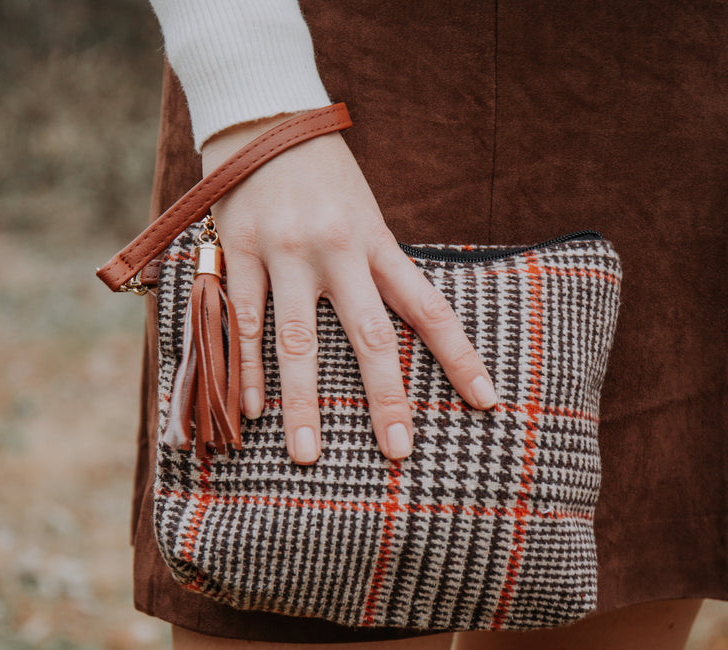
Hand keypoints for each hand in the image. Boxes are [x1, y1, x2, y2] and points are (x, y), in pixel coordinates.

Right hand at [201, 113, 496, 464]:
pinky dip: (247, 371)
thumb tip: (399, 328)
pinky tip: (253, 412)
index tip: (488, 401)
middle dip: (385, 397)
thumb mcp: (365, 213)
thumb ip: (376, 267)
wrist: (264, 118)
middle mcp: (336, 251)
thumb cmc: (324, 173)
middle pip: (368, 336)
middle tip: (399, 450)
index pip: (427, 307)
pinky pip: (244, 323)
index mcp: (376, 241)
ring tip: (308, 454)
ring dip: (303, 403)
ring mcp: (285, 255)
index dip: (460, 356)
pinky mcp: (239, 254)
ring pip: (296, 342)